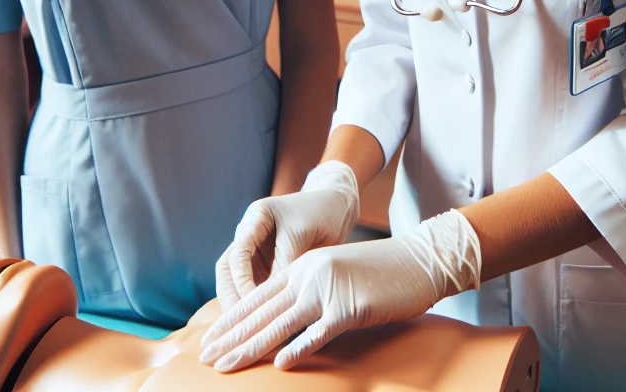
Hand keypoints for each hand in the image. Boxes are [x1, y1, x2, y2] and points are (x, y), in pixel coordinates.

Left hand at [199, 210, 481, 372]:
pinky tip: (279, 364)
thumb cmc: (380, 272)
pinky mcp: (351, 307)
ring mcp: (329, 290)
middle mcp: (310, 275)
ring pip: (281, 325)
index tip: (210, 339)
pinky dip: (298, 349)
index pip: (258, 297)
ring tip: (226, 365)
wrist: (419, 259)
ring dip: (250, 348)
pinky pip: (319, 333)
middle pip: (262, 312)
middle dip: (231, 337)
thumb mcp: (337, 273)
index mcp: (303, 266)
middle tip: (205, 357)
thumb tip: (285, 325)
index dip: (231, 320)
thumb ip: (310, 292)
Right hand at [213, 162, 359, 311]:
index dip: (242, 279)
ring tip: (253, 330)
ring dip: (243, 306)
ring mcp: (257, 254)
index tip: (254, 299)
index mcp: (255, 220)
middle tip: (243, 323)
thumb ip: (284, 262)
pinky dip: (260, 306)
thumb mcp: (302, 235)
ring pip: (239, 284)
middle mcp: (250, 238)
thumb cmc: (322, 213)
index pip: (237, 254)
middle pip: (228, 272)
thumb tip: (270, 299)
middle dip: (232, 298)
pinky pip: (258, 289)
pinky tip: (269, 325)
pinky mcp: (268, 268)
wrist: (338, 207)